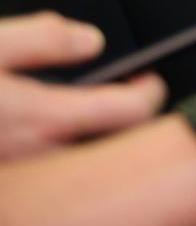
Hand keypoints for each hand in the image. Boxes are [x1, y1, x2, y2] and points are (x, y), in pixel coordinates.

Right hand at [0, 12, 163, 161]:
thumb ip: (42, 39)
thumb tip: (91, 41)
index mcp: (41, 118)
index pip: (130, 113)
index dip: (150, 92)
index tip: (148, 79)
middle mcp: (36, 156)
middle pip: (116, 145)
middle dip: (132, 121)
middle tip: (128, 96)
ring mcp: (24, 176)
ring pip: (83, 166)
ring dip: (99, 140)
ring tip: (93, 116)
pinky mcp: (8, 185)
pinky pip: (52, 175)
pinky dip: (67, 158)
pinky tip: (54, 137)